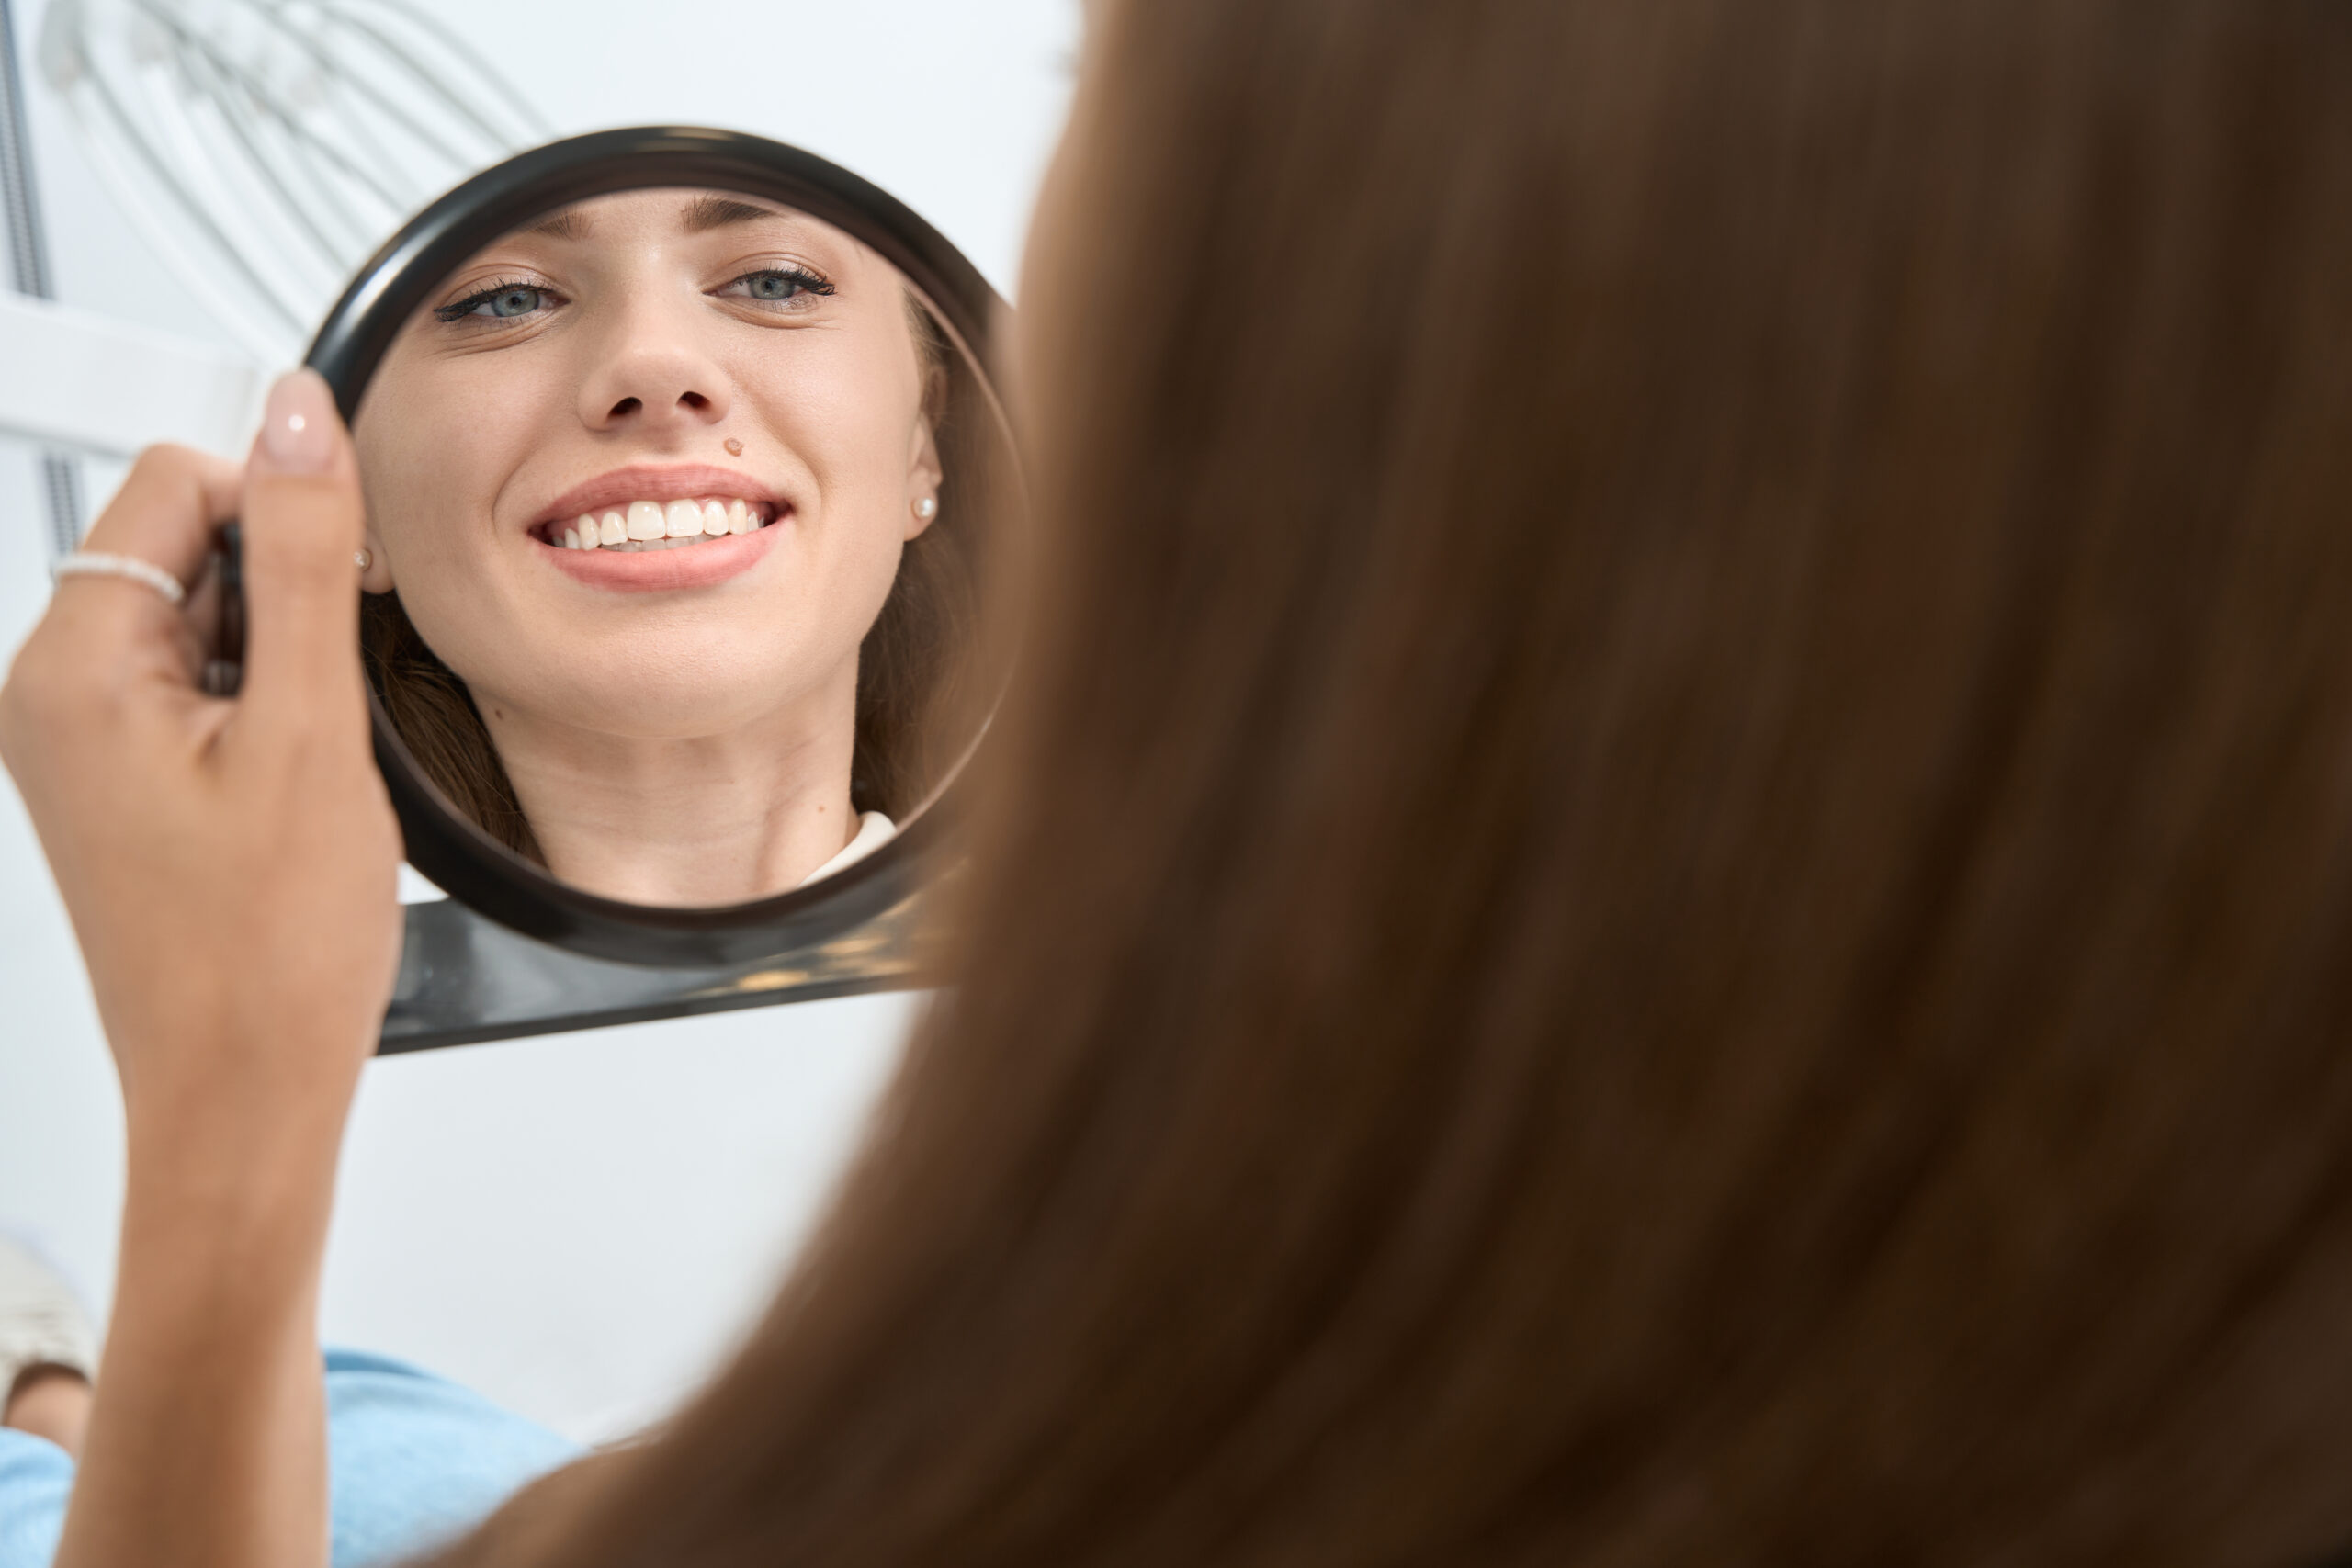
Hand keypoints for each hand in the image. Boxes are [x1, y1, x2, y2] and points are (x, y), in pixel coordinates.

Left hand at [0, 370, 399, 1154]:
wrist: (243, 1094)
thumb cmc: (264, 954)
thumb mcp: (310, 733)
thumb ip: (304, 557)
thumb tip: (296, 415)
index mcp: (72, 670)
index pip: (172, 484)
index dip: (278, 513)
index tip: (342, 590)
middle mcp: (54, 696)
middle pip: (185, 546)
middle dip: (283, 594)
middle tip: (328, 702)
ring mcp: (84, 743)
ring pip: (207, 620)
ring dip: (283, 659)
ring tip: (312, 763)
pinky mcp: (124, 783)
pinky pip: (205, 689)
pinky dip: (270, 712)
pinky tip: (299, 787)